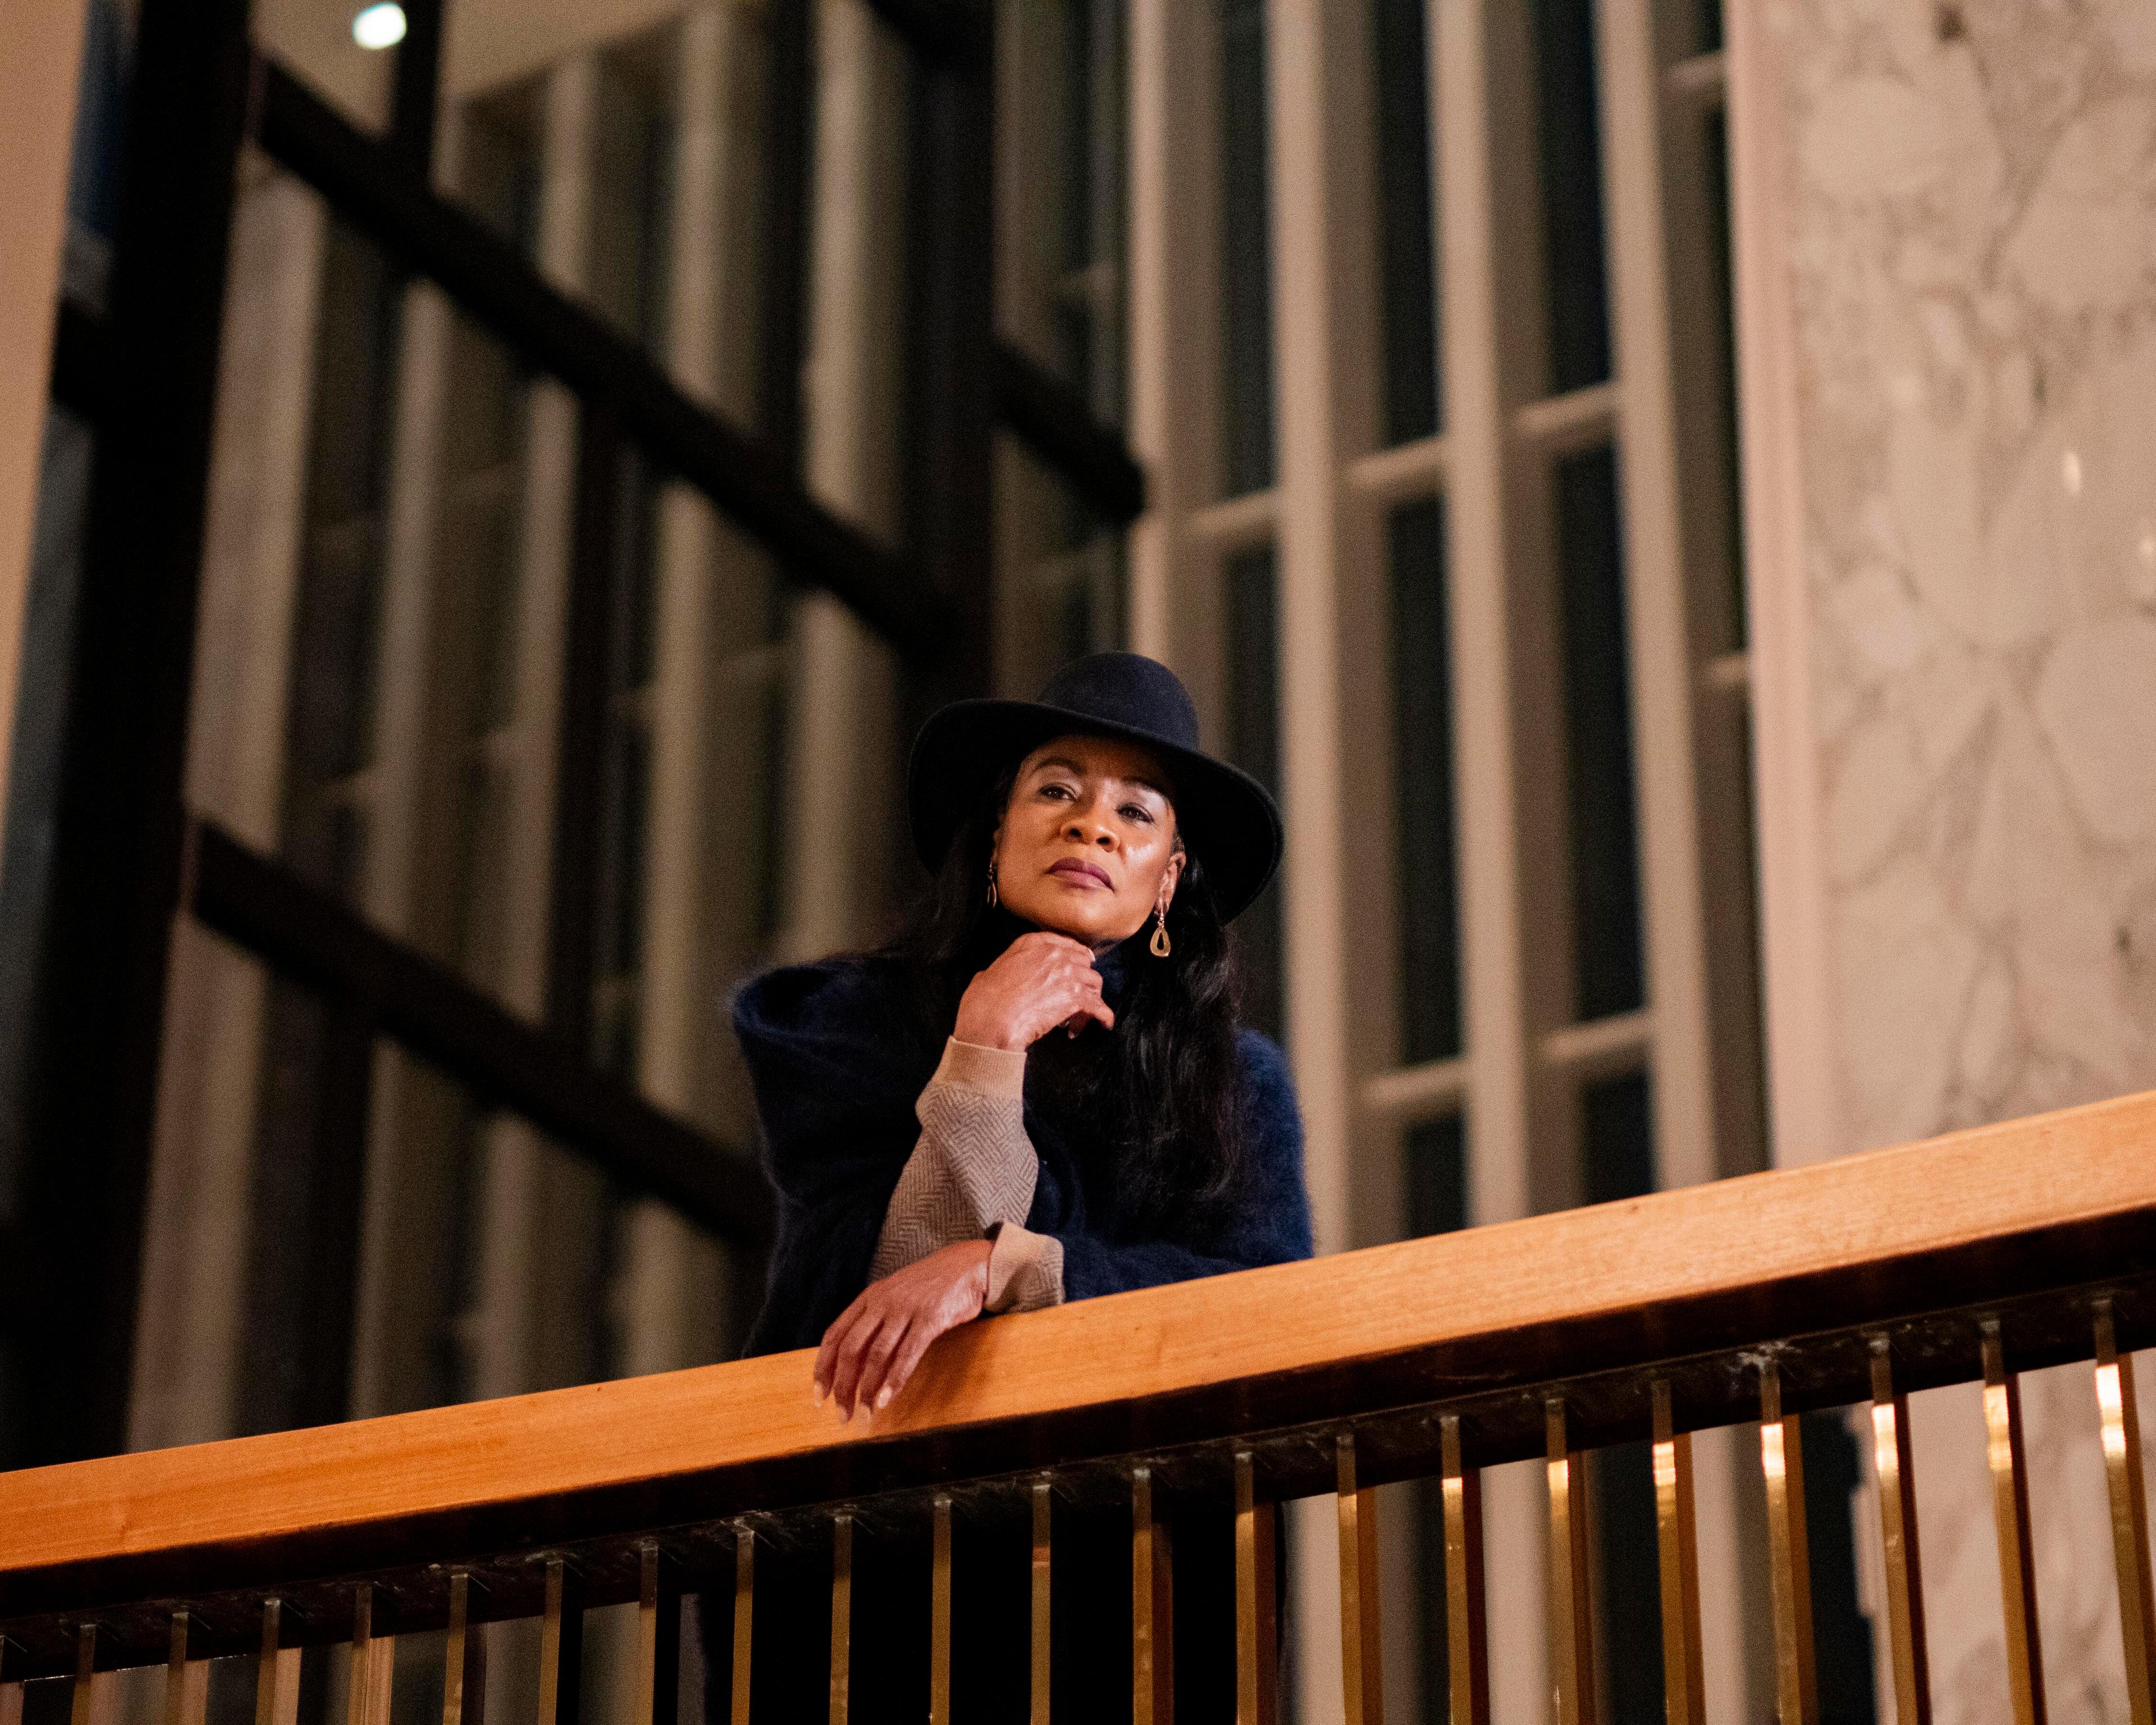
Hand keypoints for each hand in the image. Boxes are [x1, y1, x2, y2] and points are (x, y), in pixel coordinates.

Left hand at [815, 1240, 992, 1418]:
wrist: (966, 1265)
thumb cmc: (928, 1288)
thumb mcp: (893, 1299)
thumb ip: (874, 1324)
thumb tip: (853, 1366)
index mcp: (869, 1298)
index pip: (834, 1336)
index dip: (823, 1368)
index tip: (820, 1396)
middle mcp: (882, 1302)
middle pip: (850, 1349)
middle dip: (842, 1386)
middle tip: (843, 1415)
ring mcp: (905, 1309)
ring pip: (876, 1354)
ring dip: (867, 1389)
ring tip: (864, 1414)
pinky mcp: (930, 1318)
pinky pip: (907, 1354)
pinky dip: (894, 1380)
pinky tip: (886, 1400)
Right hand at [952, 931, 1113, 1050]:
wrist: (991, 1021)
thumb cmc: (983, 1002)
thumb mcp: (989, 973)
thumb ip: (1004, 968)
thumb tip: (1002, 976)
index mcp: (1031, 943)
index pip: (1065, 944)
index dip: (1075, 957)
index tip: (1080, 965)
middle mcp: (1053, 953)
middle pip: (1083, 962)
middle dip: (1082, 979)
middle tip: (1076, 997)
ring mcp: (1067, 973)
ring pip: (1093, 983)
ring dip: (1090, 999)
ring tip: (1078, 1017)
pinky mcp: (1076, 997)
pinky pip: (1099, 1006)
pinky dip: (1103, 1016)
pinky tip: (1104, 1023)